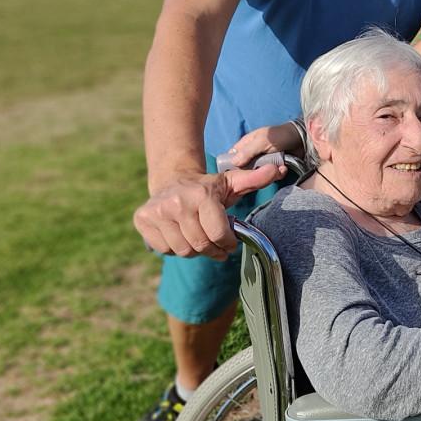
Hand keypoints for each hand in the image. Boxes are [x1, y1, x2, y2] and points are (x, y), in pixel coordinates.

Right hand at [133, 162, 286, 257]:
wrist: (172, 179)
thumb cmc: (208, 187)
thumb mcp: (232, 182)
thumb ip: (255, 178)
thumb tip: (278, 169)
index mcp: (200, 194)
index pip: (218, 234)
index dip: (227, 242)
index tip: (229, 242)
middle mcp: (175, 202)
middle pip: (200, 245)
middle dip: (212, 249)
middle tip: (216, 244)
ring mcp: (156, 211)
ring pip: (183, 250)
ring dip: (194, 249)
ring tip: (198, 236)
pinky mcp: (142, 219)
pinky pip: (164, 250)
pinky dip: (174, 247)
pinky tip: (179, 233)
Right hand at [224, 121, 304, 168]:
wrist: (302, 139)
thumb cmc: (280, 136)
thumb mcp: (262, 141)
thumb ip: (248, 151)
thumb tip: (233, 163)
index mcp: (246, 144)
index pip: (233, 156)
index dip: (233, 165)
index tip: (237, 174)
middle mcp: (253, 153)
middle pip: (245, 167)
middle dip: (252, 172)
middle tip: (260, 174)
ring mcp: (263, 161)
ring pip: (257, 173)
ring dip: (265, 174)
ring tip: (275, 170)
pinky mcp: (273, 166)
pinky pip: (269, 175)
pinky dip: (275, 174)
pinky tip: (282, 170)